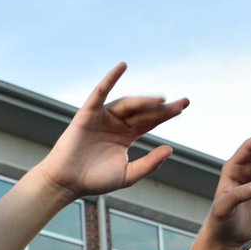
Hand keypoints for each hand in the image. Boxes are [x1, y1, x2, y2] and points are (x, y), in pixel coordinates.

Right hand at [30, 63, 187, 201]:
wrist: (67, 183)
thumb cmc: (94, 181)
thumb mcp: (128, 174)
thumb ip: (149, 163)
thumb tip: (170, 148)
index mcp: (126, 136)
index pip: (150, 121)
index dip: (167, 113)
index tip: (184, 105)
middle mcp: (116, 123)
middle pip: (143, 111)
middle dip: (161, 107)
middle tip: (182, 103)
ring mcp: (102, 117)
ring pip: (127, 104)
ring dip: (143, 100)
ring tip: (161, 101)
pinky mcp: (87, 113)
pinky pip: (100, 93)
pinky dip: (110, 79)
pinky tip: (122, 66)